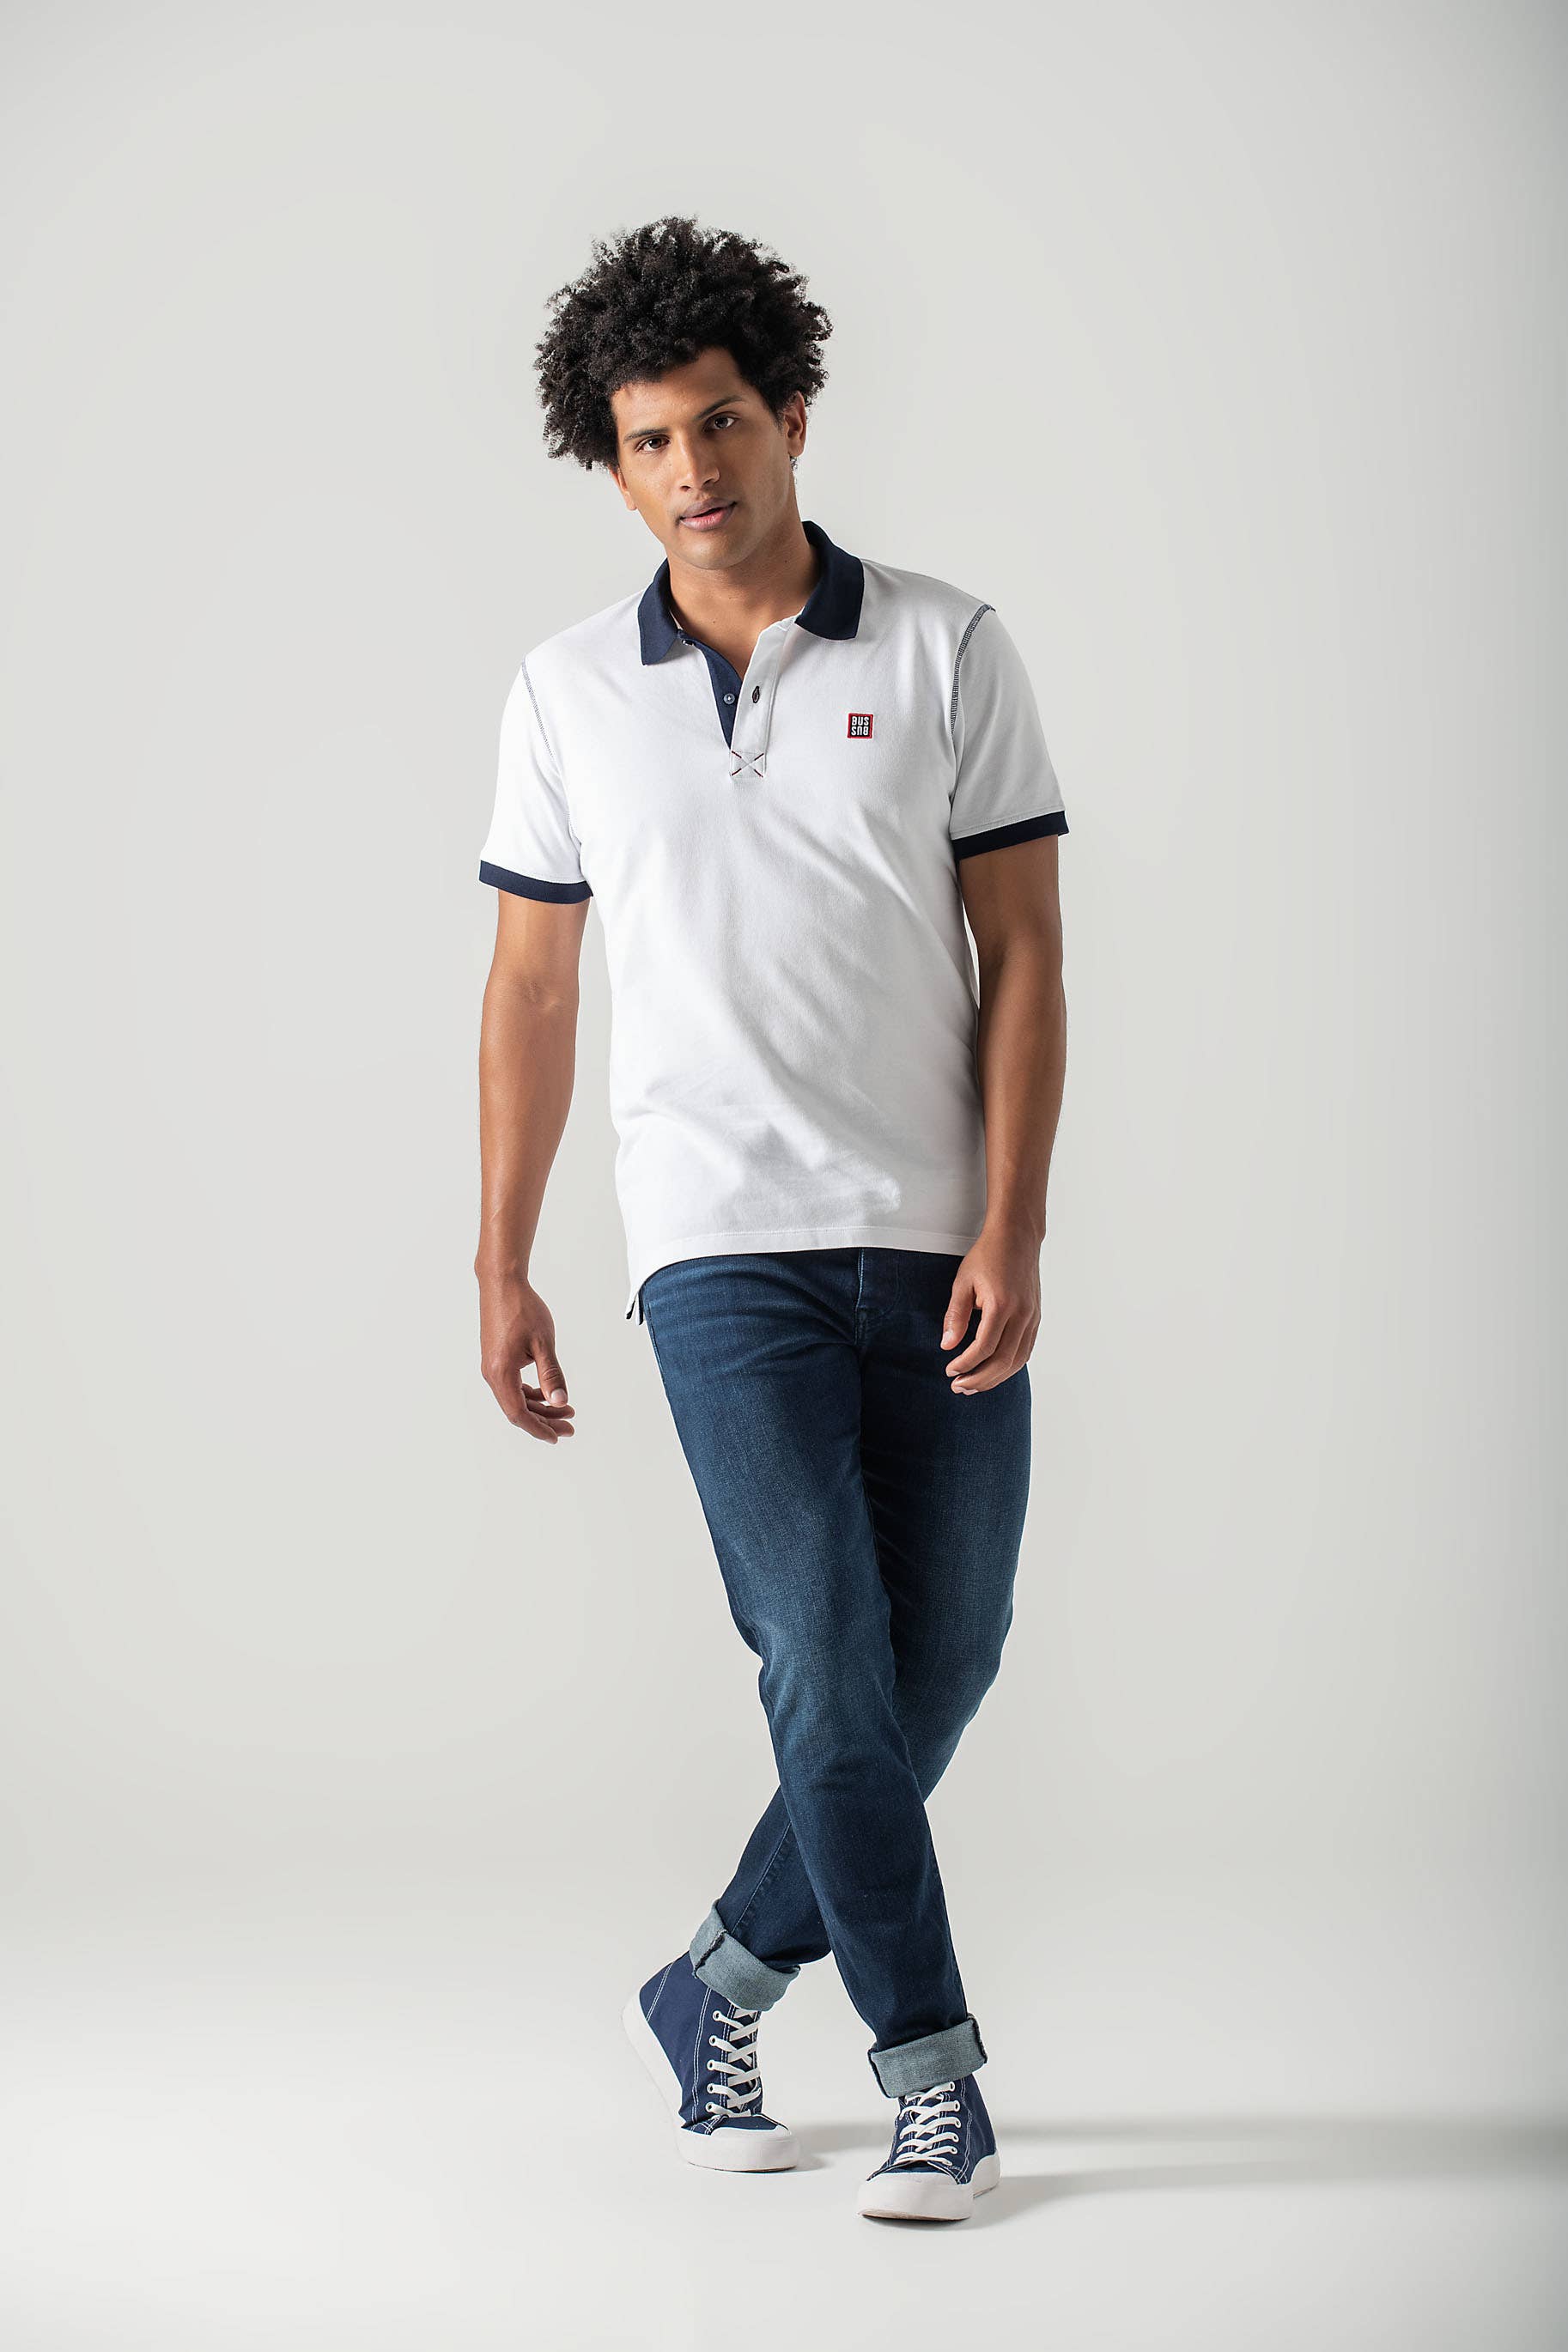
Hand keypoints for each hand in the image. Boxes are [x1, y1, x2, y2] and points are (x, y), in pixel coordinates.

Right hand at [477, 1268, 576, 1441]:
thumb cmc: (522, 1309)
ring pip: (515, 1398)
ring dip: (539, 1406)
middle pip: (517, 1409)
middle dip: (544, 1420)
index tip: (557, 1437)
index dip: (538, 1428)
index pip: (519, 1413)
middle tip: (569, 1425)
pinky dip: (530, 1393)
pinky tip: (548, 1392)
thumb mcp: (543, 1344)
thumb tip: (560, 1402)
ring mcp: (492, 1366)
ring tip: (565, 1408)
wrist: (502, 1284)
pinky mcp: (496, 1359)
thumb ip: (551, 1375)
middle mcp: (492, 1373)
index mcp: (501, 1372)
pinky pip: (512, 1385)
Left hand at [940, 1228, 1040, 1393]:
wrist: (1017, 1237)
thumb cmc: (988, 1256)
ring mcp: (1033, 1317)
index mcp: (1001, 1304)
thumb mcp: (963, 1282)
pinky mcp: (1036, 1318)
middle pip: (1003, 1361)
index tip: (950, 1371)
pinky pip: (1025, 1350)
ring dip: (995, 1378)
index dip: (966, 1364)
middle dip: (979, 1379)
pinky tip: (994, 1371)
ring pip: (1017, 1360)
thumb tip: (947, 1346)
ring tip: (974, 1385)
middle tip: (959, 1386)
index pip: (984, 1348)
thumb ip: (955, 1316)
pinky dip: (1010, 1366)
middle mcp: (1022, 1314)